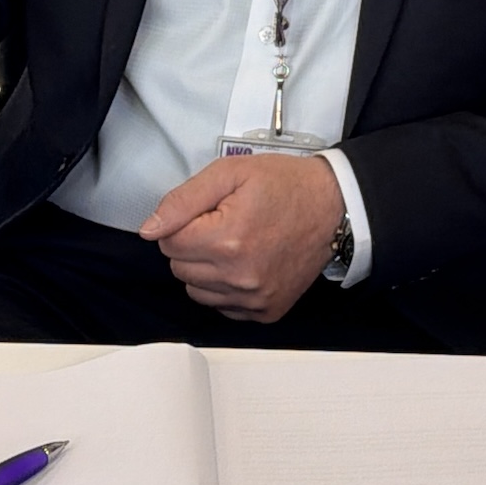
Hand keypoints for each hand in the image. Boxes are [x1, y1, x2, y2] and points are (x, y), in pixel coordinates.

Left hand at [139, 153, 342, 324]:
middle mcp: (240, 276)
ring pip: (197, 291)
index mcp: (227, 240)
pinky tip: (246, 264)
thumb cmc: (286, 186)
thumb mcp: (230, 173)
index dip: (184, 222)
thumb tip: (151, 229)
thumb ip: (183, 200)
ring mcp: (254, 298)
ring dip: (206, 269)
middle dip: (193, 245)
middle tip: (224, 224)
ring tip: (236, 244)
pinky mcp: (266, 311)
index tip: (209, 212)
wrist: (334, 206)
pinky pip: (222, 307)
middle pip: (180, 268)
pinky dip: (226, 288)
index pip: (168, 243)